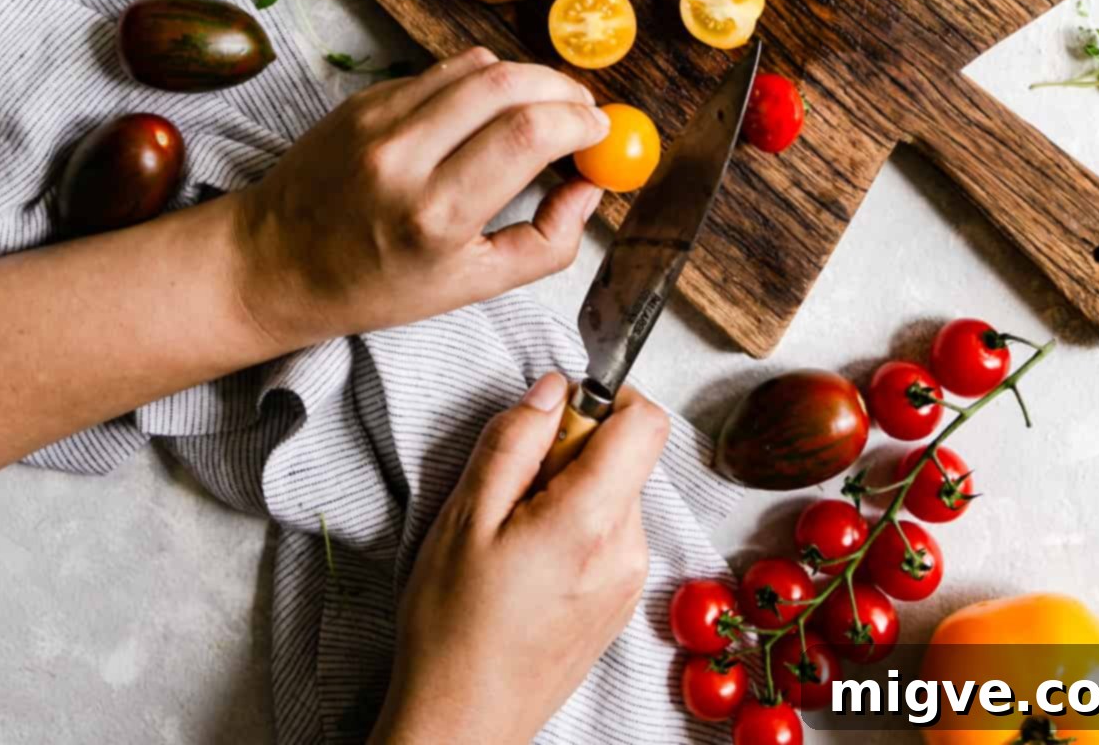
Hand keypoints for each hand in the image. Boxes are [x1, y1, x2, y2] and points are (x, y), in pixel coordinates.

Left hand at [231, 48, 608, 353]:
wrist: (273, 262)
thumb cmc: (374, 285)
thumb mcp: (470, 287)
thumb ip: (546, 243)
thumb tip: (590, 189)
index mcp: (434, 216)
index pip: (527, 134)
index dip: (579, 122)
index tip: (599, 133)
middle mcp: (403, 157)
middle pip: (509, 84)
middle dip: (562, 90)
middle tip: (583, 112)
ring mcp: (377, 119)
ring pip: (478, 65)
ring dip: (526, 78)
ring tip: (543, 108)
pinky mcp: (363, 97)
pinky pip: (441, 71)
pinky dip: (480, 82)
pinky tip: (486, 112)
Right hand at [374, 372, 670, 744]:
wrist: (462, 722)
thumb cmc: (453, 626)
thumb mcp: (467, 516)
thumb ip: (516, 439)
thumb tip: (555, 387)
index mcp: (592, 521)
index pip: (645, 422)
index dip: (604, 400)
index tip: (557, 417)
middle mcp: (627, 550)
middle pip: (625, 455)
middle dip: (574, 451)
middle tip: (514, 489)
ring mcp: (628, 580)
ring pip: (616, 492)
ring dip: (573, 489)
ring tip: (517, 532)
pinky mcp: (620, 601)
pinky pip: (612, 532)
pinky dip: (577, 525)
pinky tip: (531, 560)